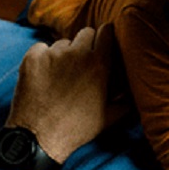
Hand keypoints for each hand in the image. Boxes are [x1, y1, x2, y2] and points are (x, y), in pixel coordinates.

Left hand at [5, 24, 130, 161]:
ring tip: (60, 78)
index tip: (101, 45)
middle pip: (85, 33)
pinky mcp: (32, 58)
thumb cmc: (77, 129)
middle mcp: (77, 54)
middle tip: (81, 64)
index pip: (106, 32)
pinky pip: (40, 49)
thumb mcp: (110, 117)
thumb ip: (127, 101)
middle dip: (85, 45)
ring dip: (63, 55)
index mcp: (99, 64)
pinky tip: (44, 78)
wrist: (39, 137)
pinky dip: (42, 59)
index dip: (104, 38)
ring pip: (62, 44)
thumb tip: (136, 93)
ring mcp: (52, 54)